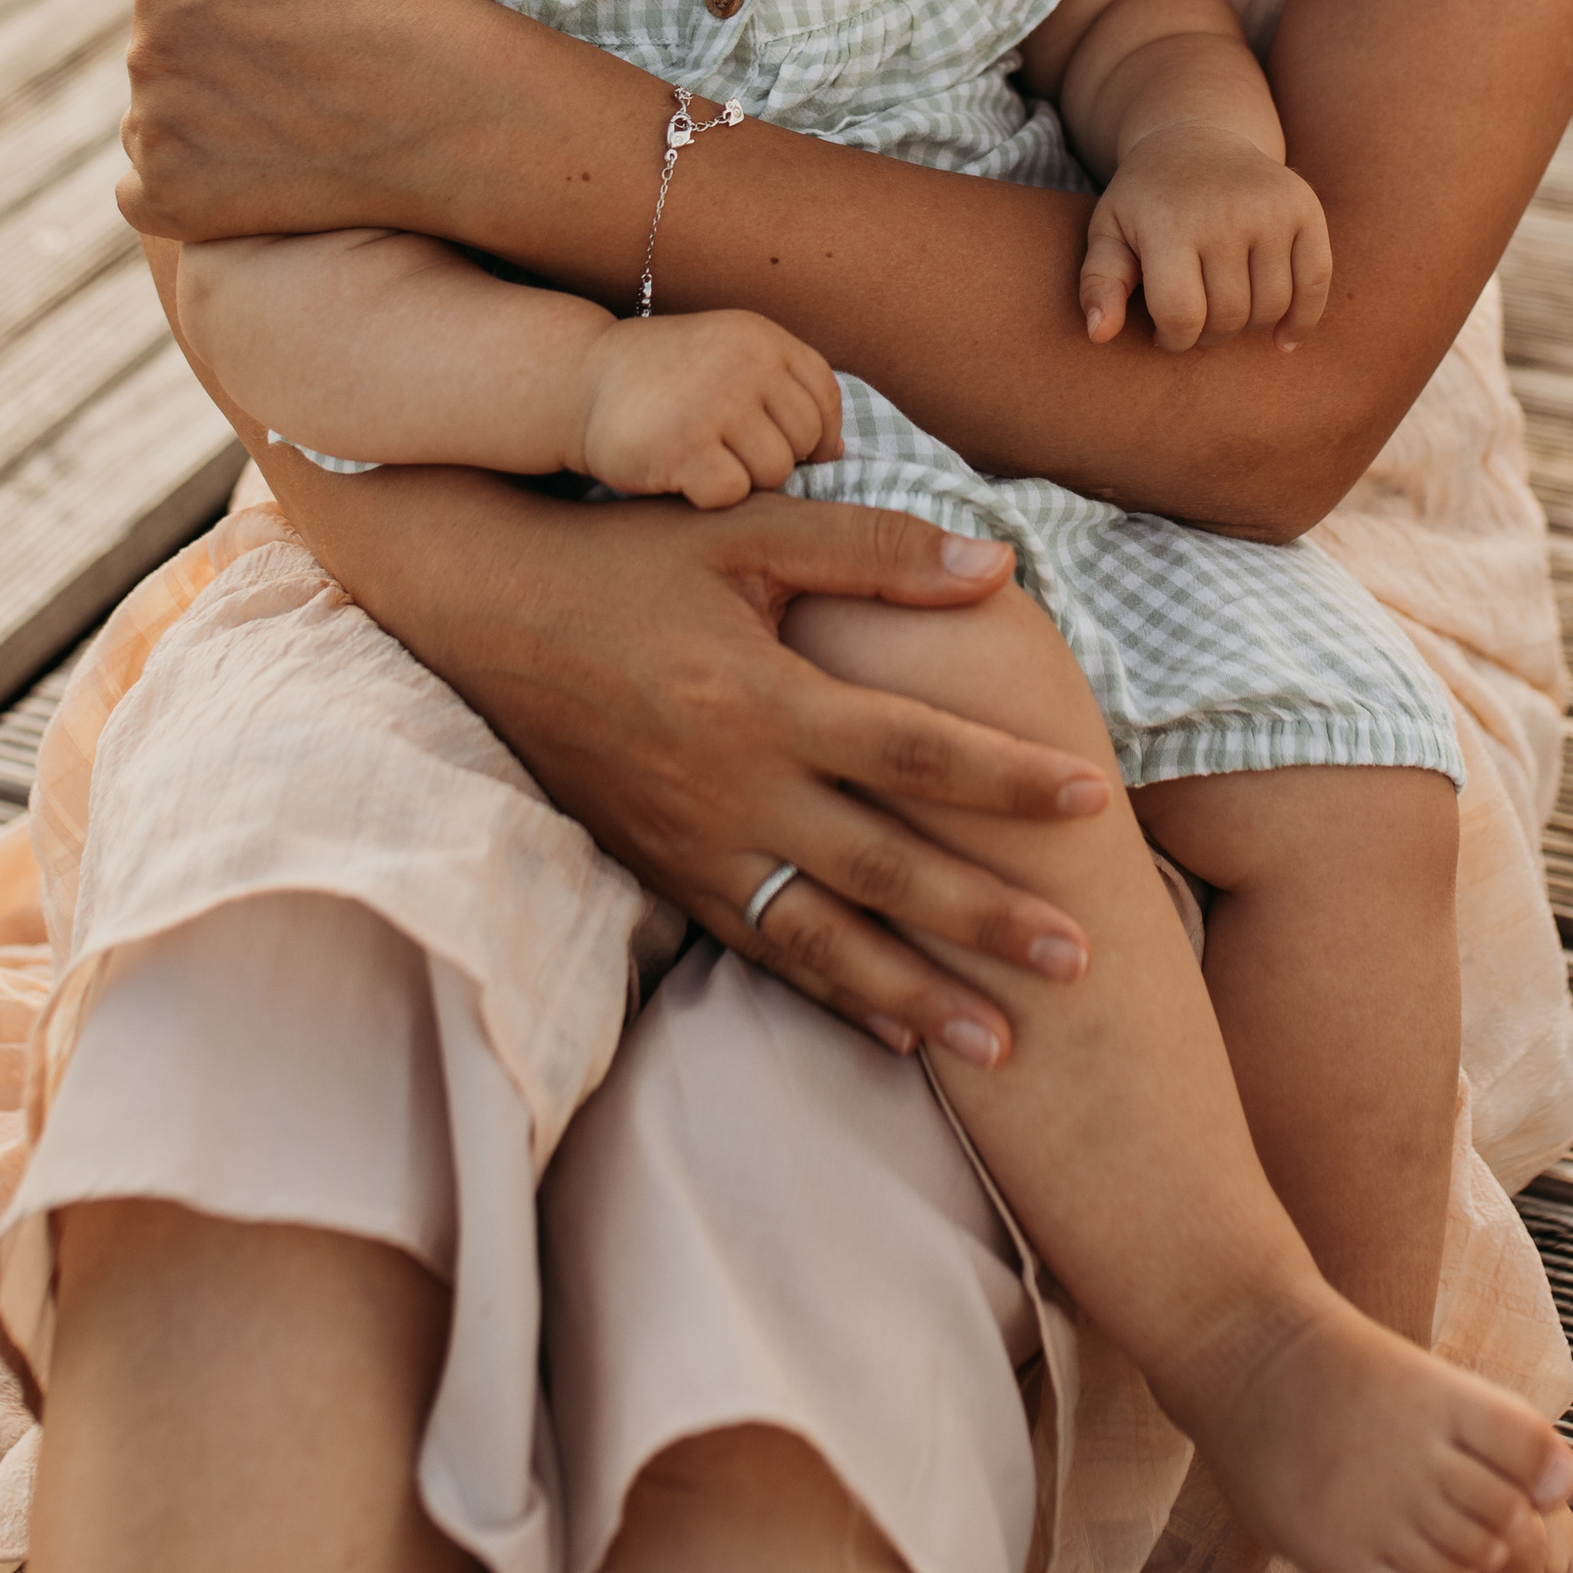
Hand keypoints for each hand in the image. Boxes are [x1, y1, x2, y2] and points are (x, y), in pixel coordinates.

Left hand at [119, 0, 499, 244]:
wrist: (454, 118)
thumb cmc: (396, 2)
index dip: (244, 12)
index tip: (304, 32)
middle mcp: (145, 53)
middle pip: (164, 60)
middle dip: (219, 69)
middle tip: (305, 83)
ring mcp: (154, 134)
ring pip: (153, 126)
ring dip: (199, 130)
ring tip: (288, 129)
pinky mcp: (171, 203)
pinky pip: (147, 194)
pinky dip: (188, 189)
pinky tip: (255, 177)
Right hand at [279, 461, 1111, 1057]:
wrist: (480, 614)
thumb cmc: (623, 558)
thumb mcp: (746, 531)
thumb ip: (873, 550)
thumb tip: (997, 567)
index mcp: (766, 698)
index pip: (914, 749)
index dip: (1007, 778)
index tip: (1092, 800)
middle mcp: (735, 786)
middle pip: (884, 869)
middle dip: (986, 919)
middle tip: (1081, 960)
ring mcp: (696, 842)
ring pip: (822, 939)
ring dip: (914, 995)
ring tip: (1000, 1042)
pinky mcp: (665, 871)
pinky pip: (759, 949)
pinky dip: (831, 996)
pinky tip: (892, 1031)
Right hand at [572, 312, 844, 505]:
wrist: (578, 379)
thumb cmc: (663, 380)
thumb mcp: (728, 359)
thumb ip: (783, 393)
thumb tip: (837, 453)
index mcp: (762, 337)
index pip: (825, 400)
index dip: (811, 434)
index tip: (771, 442)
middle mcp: (746, 362)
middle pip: (803, 441)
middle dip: (771, 458)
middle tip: (723, 451)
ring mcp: (715, 402)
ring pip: (773, 472)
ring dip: (740, 480)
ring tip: (700, 458)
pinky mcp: (683, 446)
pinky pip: (731, 495)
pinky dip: (706, 496)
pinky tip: (678, 474)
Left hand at [1078, 128, 1333, 352]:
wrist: (1196, 137)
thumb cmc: (1147, 199)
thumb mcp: (1108, 232)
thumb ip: (1099, 283)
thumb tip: (1097, 335)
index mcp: (1170, 221)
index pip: (1181, 315)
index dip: (1172, 339)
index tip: (1164, 330)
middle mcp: (1225, 212)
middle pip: (1228, 316)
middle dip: (1208, 333)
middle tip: (1195, 317)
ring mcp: (1271, 209)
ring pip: (1271, 308)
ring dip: (1248, 326)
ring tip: (1224, 308)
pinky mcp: (1305, 208)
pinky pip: (1316, 283)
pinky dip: (1302, 320)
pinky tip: (1282, 339)